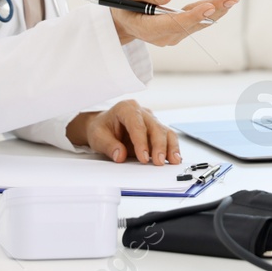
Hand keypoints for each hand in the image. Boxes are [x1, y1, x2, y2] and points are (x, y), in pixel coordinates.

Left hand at [66, 99, 181, 164]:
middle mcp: (142, 112)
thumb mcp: (97, 137)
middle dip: (159, 146)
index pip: (137, 124)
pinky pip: (168, 137)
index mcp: (126, 108)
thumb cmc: (101, 128)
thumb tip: (120, 156)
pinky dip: (172, 148)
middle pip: (155, 127)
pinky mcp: (156, 130)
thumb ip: (108, 146)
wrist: (103, 126)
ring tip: (173, 160)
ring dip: (170, 147)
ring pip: (165, 131)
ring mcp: (151, 120)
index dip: (141, 141)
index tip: (143, 157)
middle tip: (158, 161)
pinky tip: (174, 158)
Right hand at [108, 0, 238, 46]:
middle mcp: (164, 37)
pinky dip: (212, 10)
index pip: (173, 24)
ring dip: (217, 9)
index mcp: (148, 29)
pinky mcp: (180, 31)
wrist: (123, 21)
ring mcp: (174, 36)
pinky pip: (198, 21)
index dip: (192, 15)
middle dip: (213, 10)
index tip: (208, 5)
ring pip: (199, 23)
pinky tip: (226, 2)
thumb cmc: (123, 4)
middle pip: (192, 24)